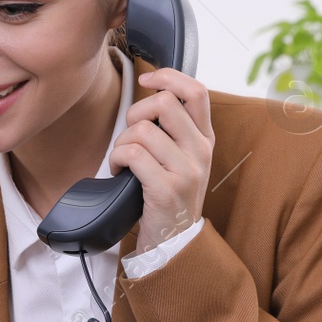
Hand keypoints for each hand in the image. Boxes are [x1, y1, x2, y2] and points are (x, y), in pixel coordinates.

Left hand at [109, 67, 213, 256]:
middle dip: (135, 114)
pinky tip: (119, 172)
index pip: (196, 91)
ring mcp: (186, 171)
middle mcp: (201, 151)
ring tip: (123, 161)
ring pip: (142, 130)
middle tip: (130, 136)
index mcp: (204, 139)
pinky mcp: (167, 189)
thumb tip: (151, 94)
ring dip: (121, 143)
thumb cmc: (168, 197)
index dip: (168, 77)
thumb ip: (173, 129)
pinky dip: (116, 159)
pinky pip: (133, 154)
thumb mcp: (182, 160)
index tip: (145, 80)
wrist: (173, 244)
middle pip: (164, 103)